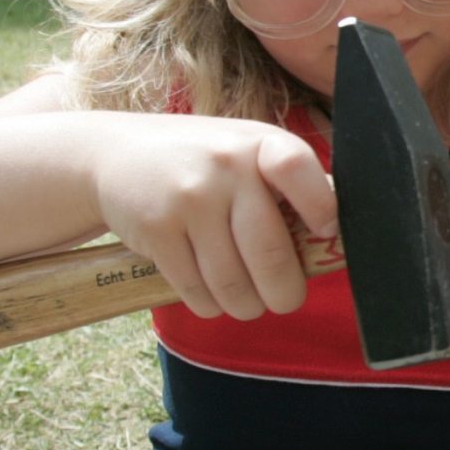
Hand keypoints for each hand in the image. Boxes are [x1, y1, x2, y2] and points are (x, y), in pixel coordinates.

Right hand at [87, 115, 337, 320]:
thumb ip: (286, 186)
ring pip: (234, 286)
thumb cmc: (203, 163)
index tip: (325, 234)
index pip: (298, 169)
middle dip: (285, 294)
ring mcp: (189, 199)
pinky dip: (210, 305)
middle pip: (272, 255)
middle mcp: (225, 167)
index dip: (321, 209)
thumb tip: (336, 244)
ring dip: (245, 306)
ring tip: (246, 300)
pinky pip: (198, 293)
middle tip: (284, 299)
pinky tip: (210, 292)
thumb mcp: (244, 153)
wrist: (114, 154)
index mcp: (259, 143)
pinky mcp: (157, 230)